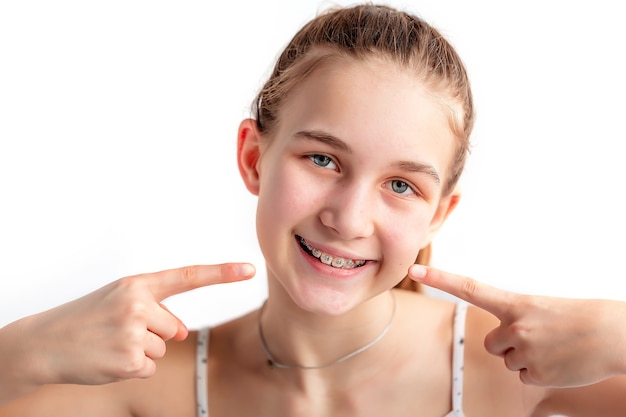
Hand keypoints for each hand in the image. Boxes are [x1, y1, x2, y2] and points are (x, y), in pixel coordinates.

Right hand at [2, 263, 254, 392]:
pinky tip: (108, 359)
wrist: (43, 342)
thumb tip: (180, 332)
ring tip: (109, 344)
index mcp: (138, 284)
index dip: (222, 273)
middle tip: (116, 331)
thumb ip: (156, 309)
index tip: (249, 269)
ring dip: (140, 352)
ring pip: (162, 349)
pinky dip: (132, 369)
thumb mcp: (120, 301)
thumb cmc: (86, 319)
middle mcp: (138, 304)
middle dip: (152, 334)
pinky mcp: (129, 360)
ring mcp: (134, 332)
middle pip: (173, 328)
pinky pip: (149, 368)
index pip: (188, 276)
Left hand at [409, 264, 625, 386]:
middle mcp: (514, 326)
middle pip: (491, 343)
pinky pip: (523, 377)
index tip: (414, 268)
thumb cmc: (580, 318)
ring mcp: (524, 351)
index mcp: (515, 303)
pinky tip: (558, 363)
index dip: (439, 278)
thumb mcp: (542, 308)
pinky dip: (538, 373)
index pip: (469, 288)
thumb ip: (516, 318)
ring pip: (508, 361)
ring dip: (525, 358)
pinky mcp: (535, 375)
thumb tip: (503, 341)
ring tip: (553, 348)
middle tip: (538, 338)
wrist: (615, 336)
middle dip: (507, 344)